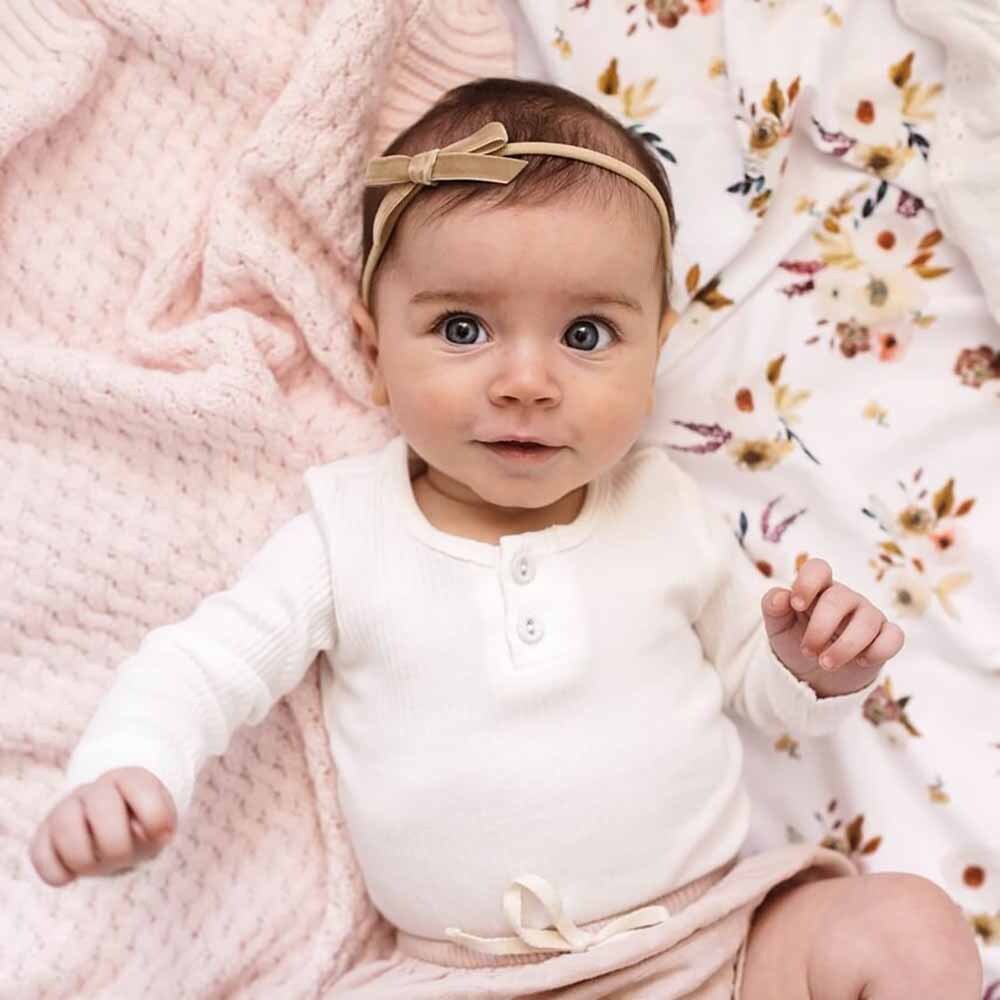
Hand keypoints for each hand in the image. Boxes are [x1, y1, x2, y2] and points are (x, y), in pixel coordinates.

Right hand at [30, 767, 176, 886]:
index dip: (154, 817)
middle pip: (101, 807)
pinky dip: (57, 872)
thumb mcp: (161, 825)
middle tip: (122, 857)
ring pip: (66, 826)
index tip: (160, 835)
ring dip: (85, 859)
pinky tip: (72, 876)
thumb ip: (160, 825)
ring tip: (96, 866)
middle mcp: (96, 789)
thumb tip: (138, 832)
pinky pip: (40, 853)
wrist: (116, 834)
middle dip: (116, 844)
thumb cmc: (142, 829)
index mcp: (130, 779)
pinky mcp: (44, 834)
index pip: (140, 787)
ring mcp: (66, 808)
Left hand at [761, 558, 904, 697]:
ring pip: (867, 621)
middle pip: (839, 598)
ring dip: (845, 646)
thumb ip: (773, 607)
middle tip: (808, 651)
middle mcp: (845, 598)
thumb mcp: (777, 626)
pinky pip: (894, 637)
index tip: (796, 605)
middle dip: (820, 628)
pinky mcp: (885, 637)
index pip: (818, 568)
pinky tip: (861, 661)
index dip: (807, 582)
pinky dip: (879, 650)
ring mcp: (868, 615)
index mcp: (817, 588)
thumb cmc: (796, 640)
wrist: (814, 675)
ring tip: (826, 663)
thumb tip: (781, 597)